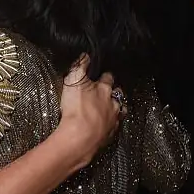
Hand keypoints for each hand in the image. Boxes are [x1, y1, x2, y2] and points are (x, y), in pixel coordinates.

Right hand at [54, 56, 123, 170]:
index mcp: (105, 89)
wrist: (80, 138)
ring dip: (116, 108)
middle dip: (113, 92)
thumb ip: (80, 66)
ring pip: (120, 110)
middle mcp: (113, 103)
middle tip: (107, 91)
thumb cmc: (77, 108)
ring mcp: (113, 120)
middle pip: (117, 94)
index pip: (108, 78)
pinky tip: (107, 125)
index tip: (102, 75)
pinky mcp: (110, 135)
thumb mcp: (74, 81)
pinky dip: (111, 124)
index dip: (105, 76)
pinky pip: (114, 127)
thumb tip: (85, 55)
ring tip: (112, 107)